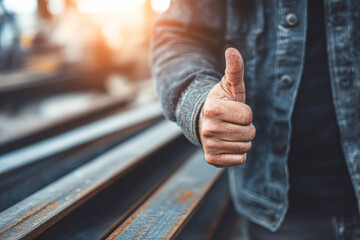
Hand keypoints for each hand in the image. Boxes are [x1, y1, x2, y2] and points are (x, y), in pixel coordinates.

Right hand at [198, 48, 255, 166]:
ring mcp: (209, 145)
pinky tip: (228, 144)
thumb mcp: (230, 85)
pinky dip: (239, 153)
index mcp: (212, 108)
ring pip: (245, 147)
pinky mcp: (211, 159)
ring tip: (231, 132)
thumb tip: (231, 50)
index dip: (246, 113)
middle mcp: (208, 128)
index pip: (248, 116)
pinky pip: (240, 159)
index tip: (234, 110)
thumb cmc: (223, 102)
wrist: (206, 122)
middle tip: (234, 122)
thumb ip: (234, 69)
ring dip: (243, 140)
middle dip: (247, 127)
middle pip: (249, 133)